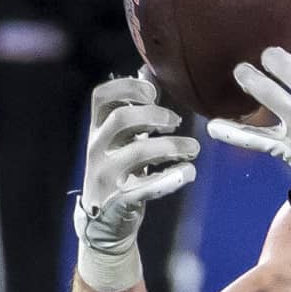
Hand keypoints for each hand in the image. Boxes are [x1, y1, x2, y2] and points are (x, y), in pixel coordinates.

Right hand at [74, 76, 196, 291]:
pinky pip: (142, 189)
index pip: (101, 97)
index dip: (128, 87)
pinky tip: (188, 173)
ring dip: (171, 146)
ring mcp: (105, 176)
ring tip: (193, 149)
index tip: (153, 92)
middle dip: (154, 115)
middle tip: (177, 123)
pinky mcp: (118, 201)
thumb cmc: (121, 170)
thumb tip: (148, 70)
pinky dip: (168, 180)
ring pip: (135, 153)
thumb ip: (137, 107)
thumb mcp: (124, 138)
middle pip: (121, 119)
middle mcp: (97, 149)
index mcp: (99, 129)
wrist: (106, 222)